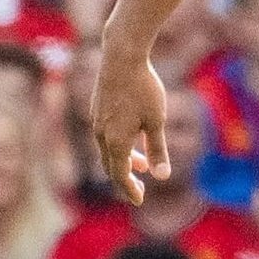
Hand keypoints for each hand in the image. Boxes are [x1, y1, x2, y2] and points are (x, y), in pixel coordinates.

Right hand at [91, 43, 169, 205]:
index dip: (130, 190)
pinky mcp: (97, 108)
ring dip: (125, 159)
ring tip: (142, 161)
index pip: (120, 176)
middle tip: (139, 188)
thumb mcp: (156, 120)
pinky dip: (119, 143)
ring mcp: (96, 121)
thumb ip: (157, 149)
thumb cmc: (143, 88)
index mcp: (116, 142)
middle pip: (111, 166)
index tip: (139, 201)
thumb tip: (162, 176)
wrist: (122, 57)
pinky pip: (106, 135)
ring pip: (108, 149)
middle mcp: (101, 135)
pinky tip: (133, 134)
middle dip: (126, 178)